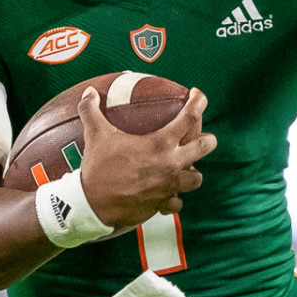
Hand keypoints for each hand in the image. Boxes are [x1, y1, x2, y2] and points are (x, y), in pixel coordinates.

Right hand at [77, 87, 216, 230]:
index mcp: (159, 143)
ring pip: (196, 179)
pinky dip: (175, 198)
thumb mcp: (95, 134)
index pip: (190, 118)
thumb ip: (91, 109)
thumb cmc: (98, 167)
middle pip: (204, 147)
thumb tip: (88, 92)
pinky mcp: (161, 204)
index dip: (199, 103)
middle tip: (204, 137)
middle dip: (208, 140)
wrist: (93, 204)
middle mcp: (170, 164)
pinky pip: (178, 203)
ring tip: (187, 167)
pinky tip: (169, 194)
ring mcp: (168, 187)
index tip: (198, 95)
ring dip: (193, 172)